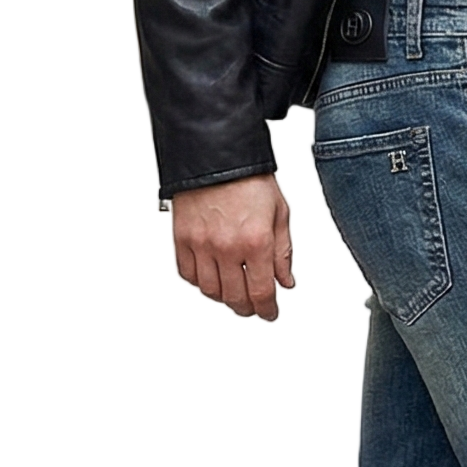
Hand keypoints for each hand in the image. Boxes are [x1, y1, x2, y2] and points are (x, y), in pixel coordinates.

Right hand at [171, 174, 295, 319]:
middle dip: (247, 308)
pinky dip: (199, 282)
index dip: (267, 310)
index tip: (269, 313)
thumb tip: (285, 281)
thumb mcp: (279, 213)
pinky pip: (188, 274)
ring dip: (223, 298)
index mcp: (256, 241)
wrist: (216, 154)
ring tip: (233, 293)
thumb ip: (283, 252)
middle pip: (235, 297)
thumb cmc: (248, 178)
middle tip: (253, 307)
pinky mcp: (181, 238)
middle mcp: (227, 246)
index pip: (261, 292)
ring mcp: (201, 244)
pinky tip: (211, 277)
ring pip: (210, 291)